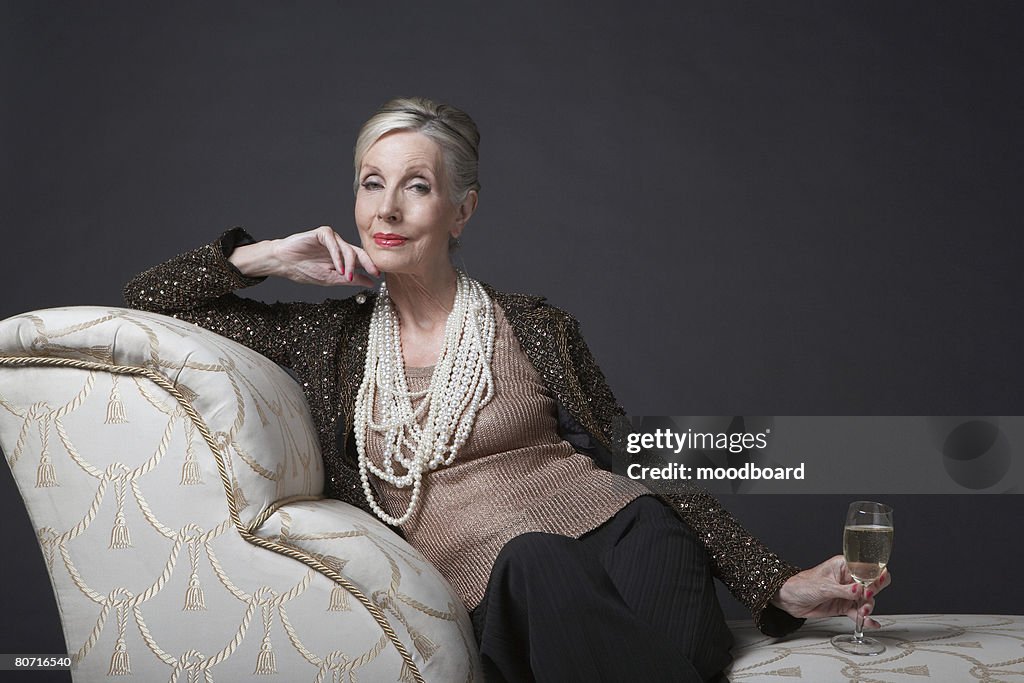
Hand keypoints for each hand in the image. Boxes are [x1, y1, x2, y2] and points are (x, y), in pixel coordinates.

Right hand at [233, 226, 379, 286]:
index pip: (361, 260)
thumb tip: (370, 283)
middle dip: (368, 263)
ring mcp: (331, 239)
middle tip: (374, 272)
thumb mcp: (331, 279)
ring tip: (347, 276)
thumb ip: (350, 280)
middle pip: (358, 251)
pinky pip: (334, 242)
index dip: (371, 266)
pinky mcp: (322, 233)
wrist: (284, 263)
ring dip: (349, 264)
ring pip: (347, 248)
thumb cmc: (304, 270)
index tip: (378, 276)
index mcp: (343, 257)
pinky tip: (338, 267)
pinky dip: (337, 255)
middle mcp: (339, 246)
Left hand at [771, 555, 891, 627]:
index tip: (874, 585)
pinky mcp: (843, 606)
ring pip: (866, 600)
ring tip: (863, 612)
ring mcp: (847, 594)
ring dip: (867, 607)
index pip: (866, 568)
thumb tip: (860, 590)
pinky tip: (871, 624)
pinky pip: (858, 612)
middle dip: (873, 592)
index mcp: (844, 566)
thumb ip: (843, 590)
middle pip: (871, 584)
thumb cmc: (802, 585)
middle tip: (867, 597)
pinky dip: (865, 619)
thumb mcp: (824, 586)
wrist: (789, 599)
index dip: (875, 575)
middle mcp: (848, 579)